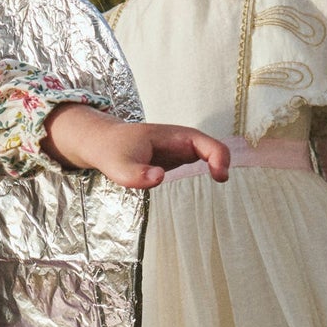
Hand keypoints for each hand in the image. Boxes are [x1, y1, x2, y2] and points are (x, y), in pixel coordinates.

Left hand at [43, 104, 230, 187]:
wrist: (103, 143)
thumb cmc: (111, 151)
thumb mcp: (118, 166)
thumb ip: (137, 174)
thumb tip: (160, 178)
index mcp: (173, 137)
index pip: (206, 143)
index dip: (219, 157)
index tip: (219, 176)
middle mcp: (181, 142)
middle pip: (213, 148)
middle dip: (223, 162)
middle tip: (221, 182)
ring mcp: (179, 151)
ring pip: (208, 156)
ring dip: (218, 168)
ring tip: (218, 186)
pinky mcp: (175, 161)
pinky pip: (199, 164)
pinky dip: (208, 173)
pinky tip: (206, 189)